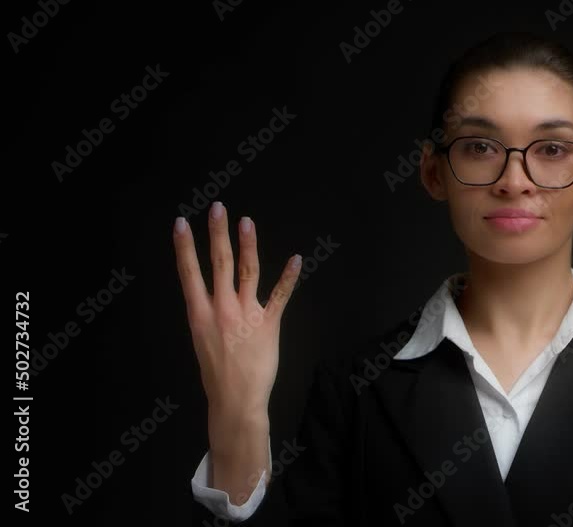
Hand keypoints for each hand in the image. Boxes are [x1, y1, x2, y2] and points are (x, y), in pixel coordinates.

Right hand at [172, 201, 301, 427]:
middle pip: (219, 264)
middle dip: (217, 234)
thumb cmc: (218, 372)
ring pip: (247, 272)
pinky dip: (289, 277)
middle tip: (218, 208)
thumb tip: (211, 296)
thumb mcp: (202, 339)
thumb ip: (207, 314)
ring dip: (248, 244)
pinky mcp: (269, 324)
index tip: (181, 223)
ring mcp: (246, 315)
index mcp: (199, 314)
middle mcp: (221, 310)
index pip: (189, 273)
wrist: (235, 399)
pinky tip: (297, 259)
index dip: (185, 247)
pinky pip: (281, 296)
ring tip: (246, 222)